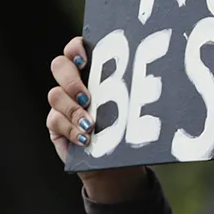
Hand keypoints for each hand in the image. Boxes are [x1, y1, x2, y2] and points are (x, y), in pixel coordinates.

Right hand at [46, 36, 147, 202]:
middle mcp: (74, 83)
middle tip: (87, 97)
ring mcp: (62, 103)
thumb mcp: (136, 109)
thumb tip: (159, 77)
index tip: (85, 60)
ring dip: (72, 109)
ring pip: (55, 94)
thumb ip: (137, 91)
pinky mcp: (56, 124)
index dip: (76, 48)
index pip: (76, 48)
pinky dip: (70, 129)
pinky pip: (54, 120)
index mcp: (93, 71)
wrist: (118, 165)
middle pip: (59, 66)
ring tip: (90, 124)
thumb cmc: (129, 131)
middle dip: (71, 79)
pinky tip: (85, 139)